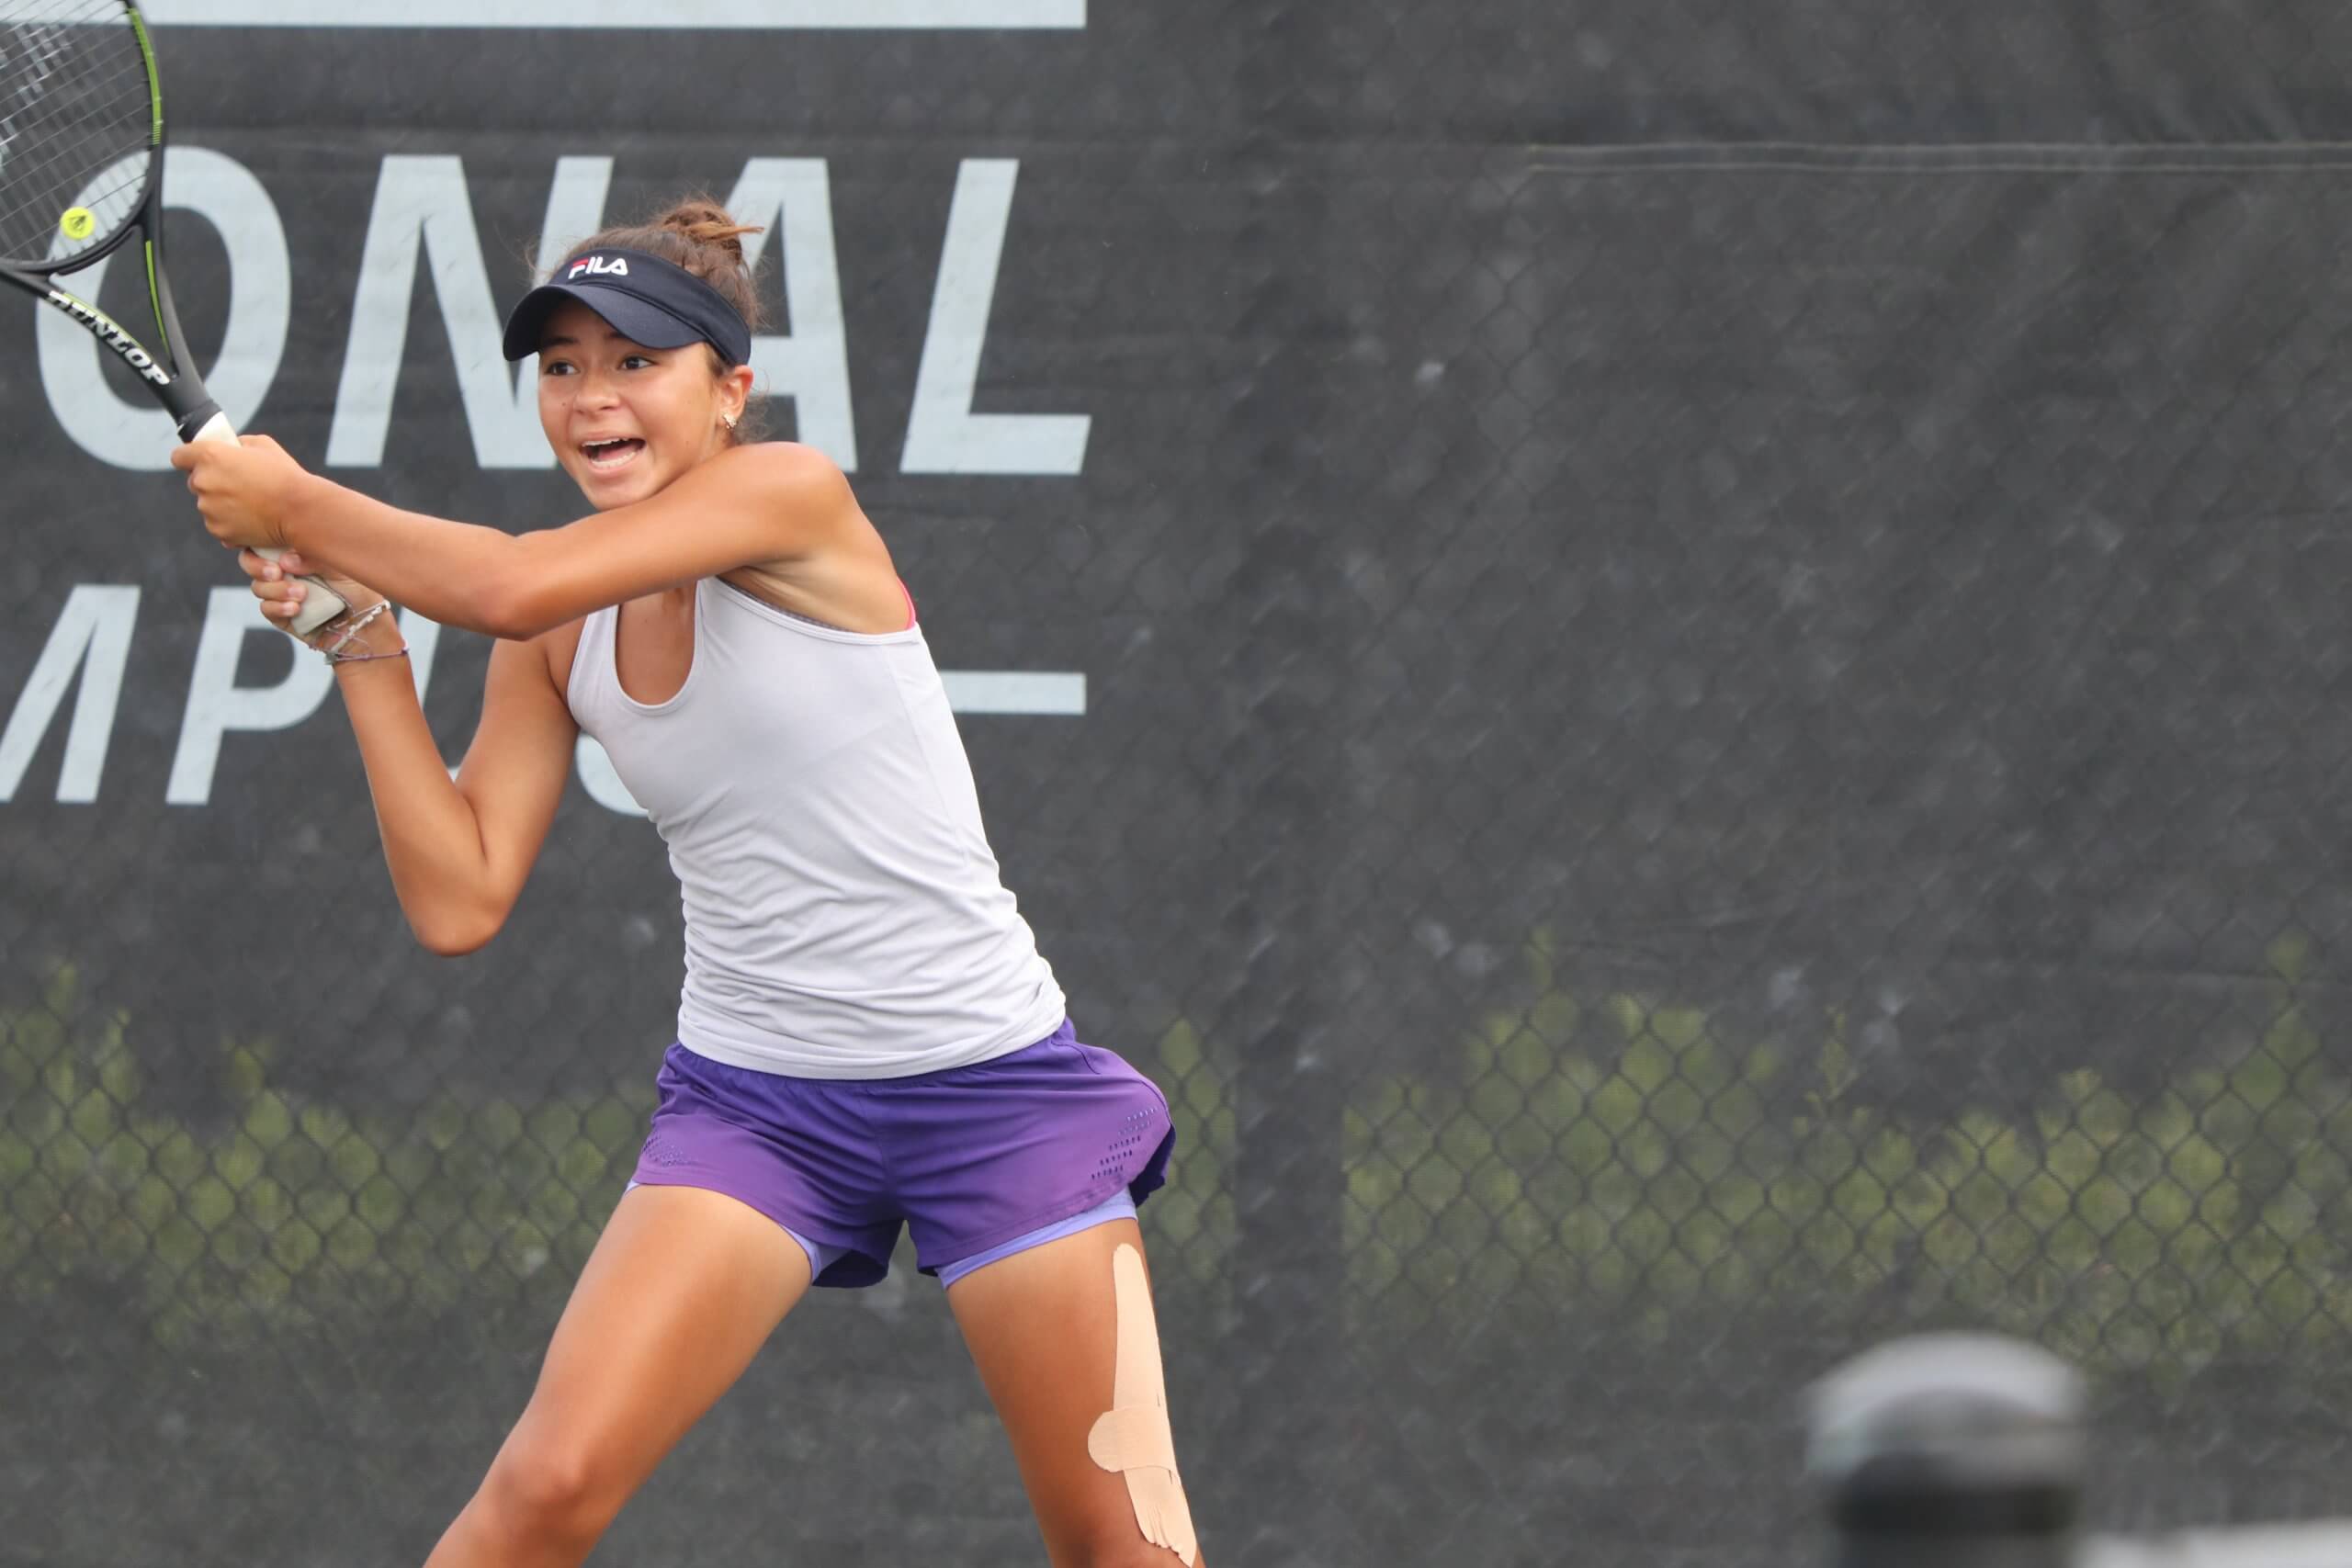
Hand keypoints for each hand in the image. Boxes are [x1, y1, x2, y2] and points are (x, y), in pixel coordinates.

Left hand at [170, 433, 310, 553]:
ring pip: (207, 505)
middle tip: (237, 485)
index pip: (179, 456)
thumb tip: (232, 448)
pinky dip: (231, 523)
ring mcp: (209, 509)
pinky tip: (252, 519)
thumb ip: (239, 444)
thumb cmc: (285, 476)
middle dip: (211, 482)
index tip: (198, 462)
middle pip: (194, 482)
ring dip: (222, 504)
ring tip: (251, 504)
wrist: (301, 511)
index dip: (189, 458)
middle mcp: (204, 482)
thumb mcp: (264, 445)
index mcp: (210, 456)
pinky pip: (218, 524)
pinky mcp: (218, 531)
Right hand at [238, 548, 383, 648]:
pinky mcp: (281, 615)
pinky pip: (266, 609)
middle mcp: (284, 571)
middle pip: (250, 562)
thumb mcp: (339, 566)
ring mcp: (281, 593)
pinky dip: (278, 607)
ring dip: (276, 589)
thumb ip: (313, 557)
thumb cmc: (358, 590)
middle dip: (257, 566)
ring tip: (301, 594)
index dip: (256, 542)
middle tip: (276, 572)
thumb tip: (285, 560)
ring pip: (258, 586)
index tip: (265, 544)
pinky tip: (296, 608)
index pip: (264, 541)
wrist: (364, 624)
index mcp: (295, 552)